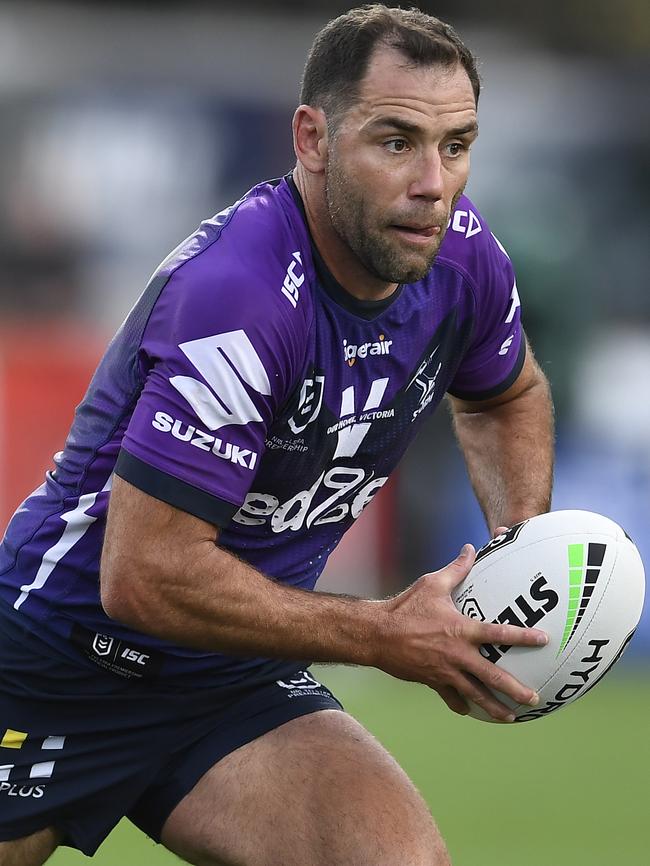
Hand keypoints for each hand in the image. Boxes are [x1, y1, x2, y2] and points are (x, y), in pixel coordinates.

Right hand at [377, 544, 547, 721]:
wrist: (377, 633)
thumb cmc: (405, 606)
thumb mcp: (432, 584)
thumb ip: (456, 569)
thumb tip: (469, 548)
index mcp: (461, 629)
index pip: (499, 633)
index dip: (523, 636)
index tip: (543, 641)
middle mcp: (457, 654)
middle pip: (492, 676)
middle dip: (514, 689)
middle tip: (533, 698)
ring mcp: (445, 671)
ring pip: (475, 694)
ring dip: (494, 707)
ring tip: (511, 717)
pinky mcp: (432, 680)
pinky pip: (450, 697)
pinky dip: (461, 704)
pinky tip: (471, 711)